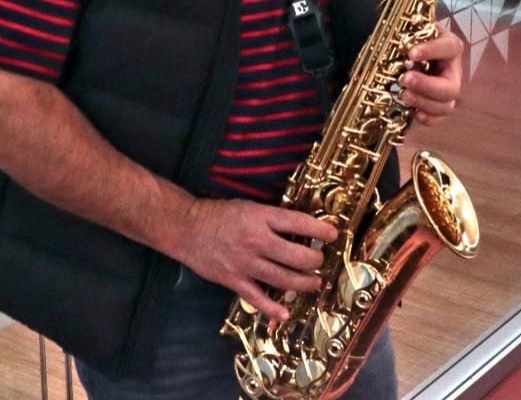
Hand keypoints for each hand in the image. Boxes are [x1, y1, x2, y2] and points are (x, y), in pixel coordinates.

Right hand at [177, 198, 337, 320]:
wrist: (186, 228)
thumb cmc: (219, 214)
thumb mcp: (249, 207)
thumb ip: (272, 219)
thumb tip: (300, 231)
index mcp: (261, 218)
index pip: (299, 223)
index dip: (320, 230)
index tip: (333, 233)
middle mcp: (256, 241)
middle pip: (297, 256)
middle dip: (315, 260)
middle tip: (319, 261)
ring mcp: (245, 263)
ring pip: (284, 279)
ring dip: (304, 283)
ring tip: (313, 283)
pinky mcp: (234, 280)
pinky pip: (257, 298)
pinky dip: (272, 309)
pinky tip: (285, 314)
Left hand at [399, 22, 463, 125]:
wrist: (410, 48)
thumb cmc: (413, 36)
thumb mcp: (413, 29)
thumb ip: (408, 31)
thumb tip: (394, 35)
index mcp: (450, 46)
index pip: (449, 47)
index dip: (432, 51)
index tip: (412, 53)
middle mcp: (452, 71)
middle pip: (451, 87)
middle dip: (427, 86)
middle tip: (405, 79)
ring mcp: (447, 90)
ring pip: (446, 105)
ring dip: (424, 103)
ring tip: (403, 95)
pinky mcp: (438, 104)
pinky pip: (439, 118)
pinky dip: (427, 118)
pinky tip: (413, 113)